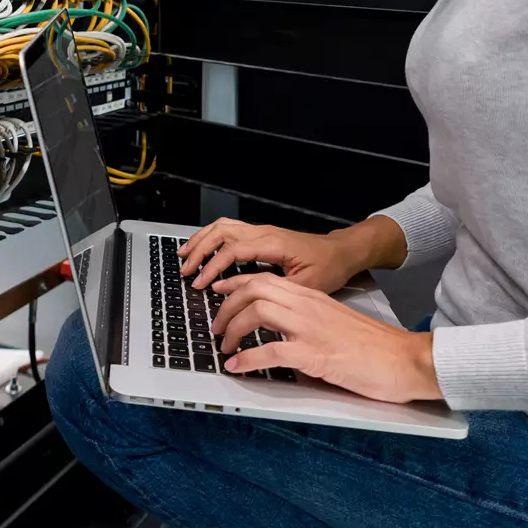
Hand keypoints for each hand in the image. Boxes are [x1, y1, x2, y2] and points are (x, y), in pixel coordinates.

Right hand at [177, 215, 404, 294]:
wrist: (343, 252)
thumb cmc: (329, 267)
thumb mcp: (306, 285)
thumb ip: (274, 291)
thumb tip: (245, 300)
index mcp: (274, 244)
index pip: (233, 250)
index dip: (213, 267)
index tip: (201, 285)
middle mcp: (265, 233)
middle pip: (222, 232)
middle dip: (200, 251)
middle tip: (185, 271)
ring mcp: (262, 231)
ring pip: (223, 227)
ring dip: (201, 240)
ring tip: (184, 256)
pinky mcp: (262, 235)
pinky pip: (230, 230)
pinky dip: (212, 238)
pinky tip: (203, 249)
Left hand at [210, 274, 439, 403]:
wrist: (405, 359)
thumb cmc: (375, 346)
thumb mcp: (336, 323)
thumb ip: (309, 321)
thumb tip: (281, 333)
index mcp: (314, 298)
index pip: (265, 279)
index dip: (236, 285)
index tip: (219, 295)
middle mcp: (310, 307)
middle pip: (254, 290)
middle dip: (226, 307)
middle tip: (216, 327)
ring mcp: (312, 329)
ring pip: (257, 313)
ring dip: (232, 329)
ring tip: (224, 347)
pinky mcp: (316, 354)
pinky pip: (270, 352)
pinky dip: (247, 359)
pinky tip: (238, 367)